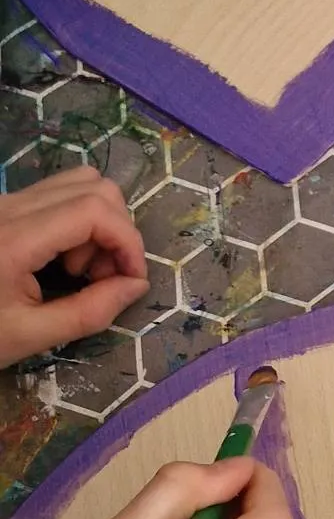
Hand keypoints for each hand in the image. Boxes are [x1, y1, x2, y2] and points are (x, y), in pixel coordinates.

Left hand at [0, 169, 148, 365]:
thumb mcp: (28, 335)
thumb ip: (89, 313)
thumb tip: (136, 286)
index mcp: (14, 239)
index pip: (95, 210)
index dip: (128, 242)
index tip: (131, 281)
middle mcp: (10, 207)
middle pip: (95, 188)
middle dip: (115, 233)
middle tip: (99, 279)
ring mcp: (4, 202)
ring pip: (79, 183)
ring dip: (98, 222)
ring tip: (79, 268)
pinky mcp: (3, 207)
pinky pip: (58, 195)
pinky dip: (77, 220)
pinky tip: (59, 258)